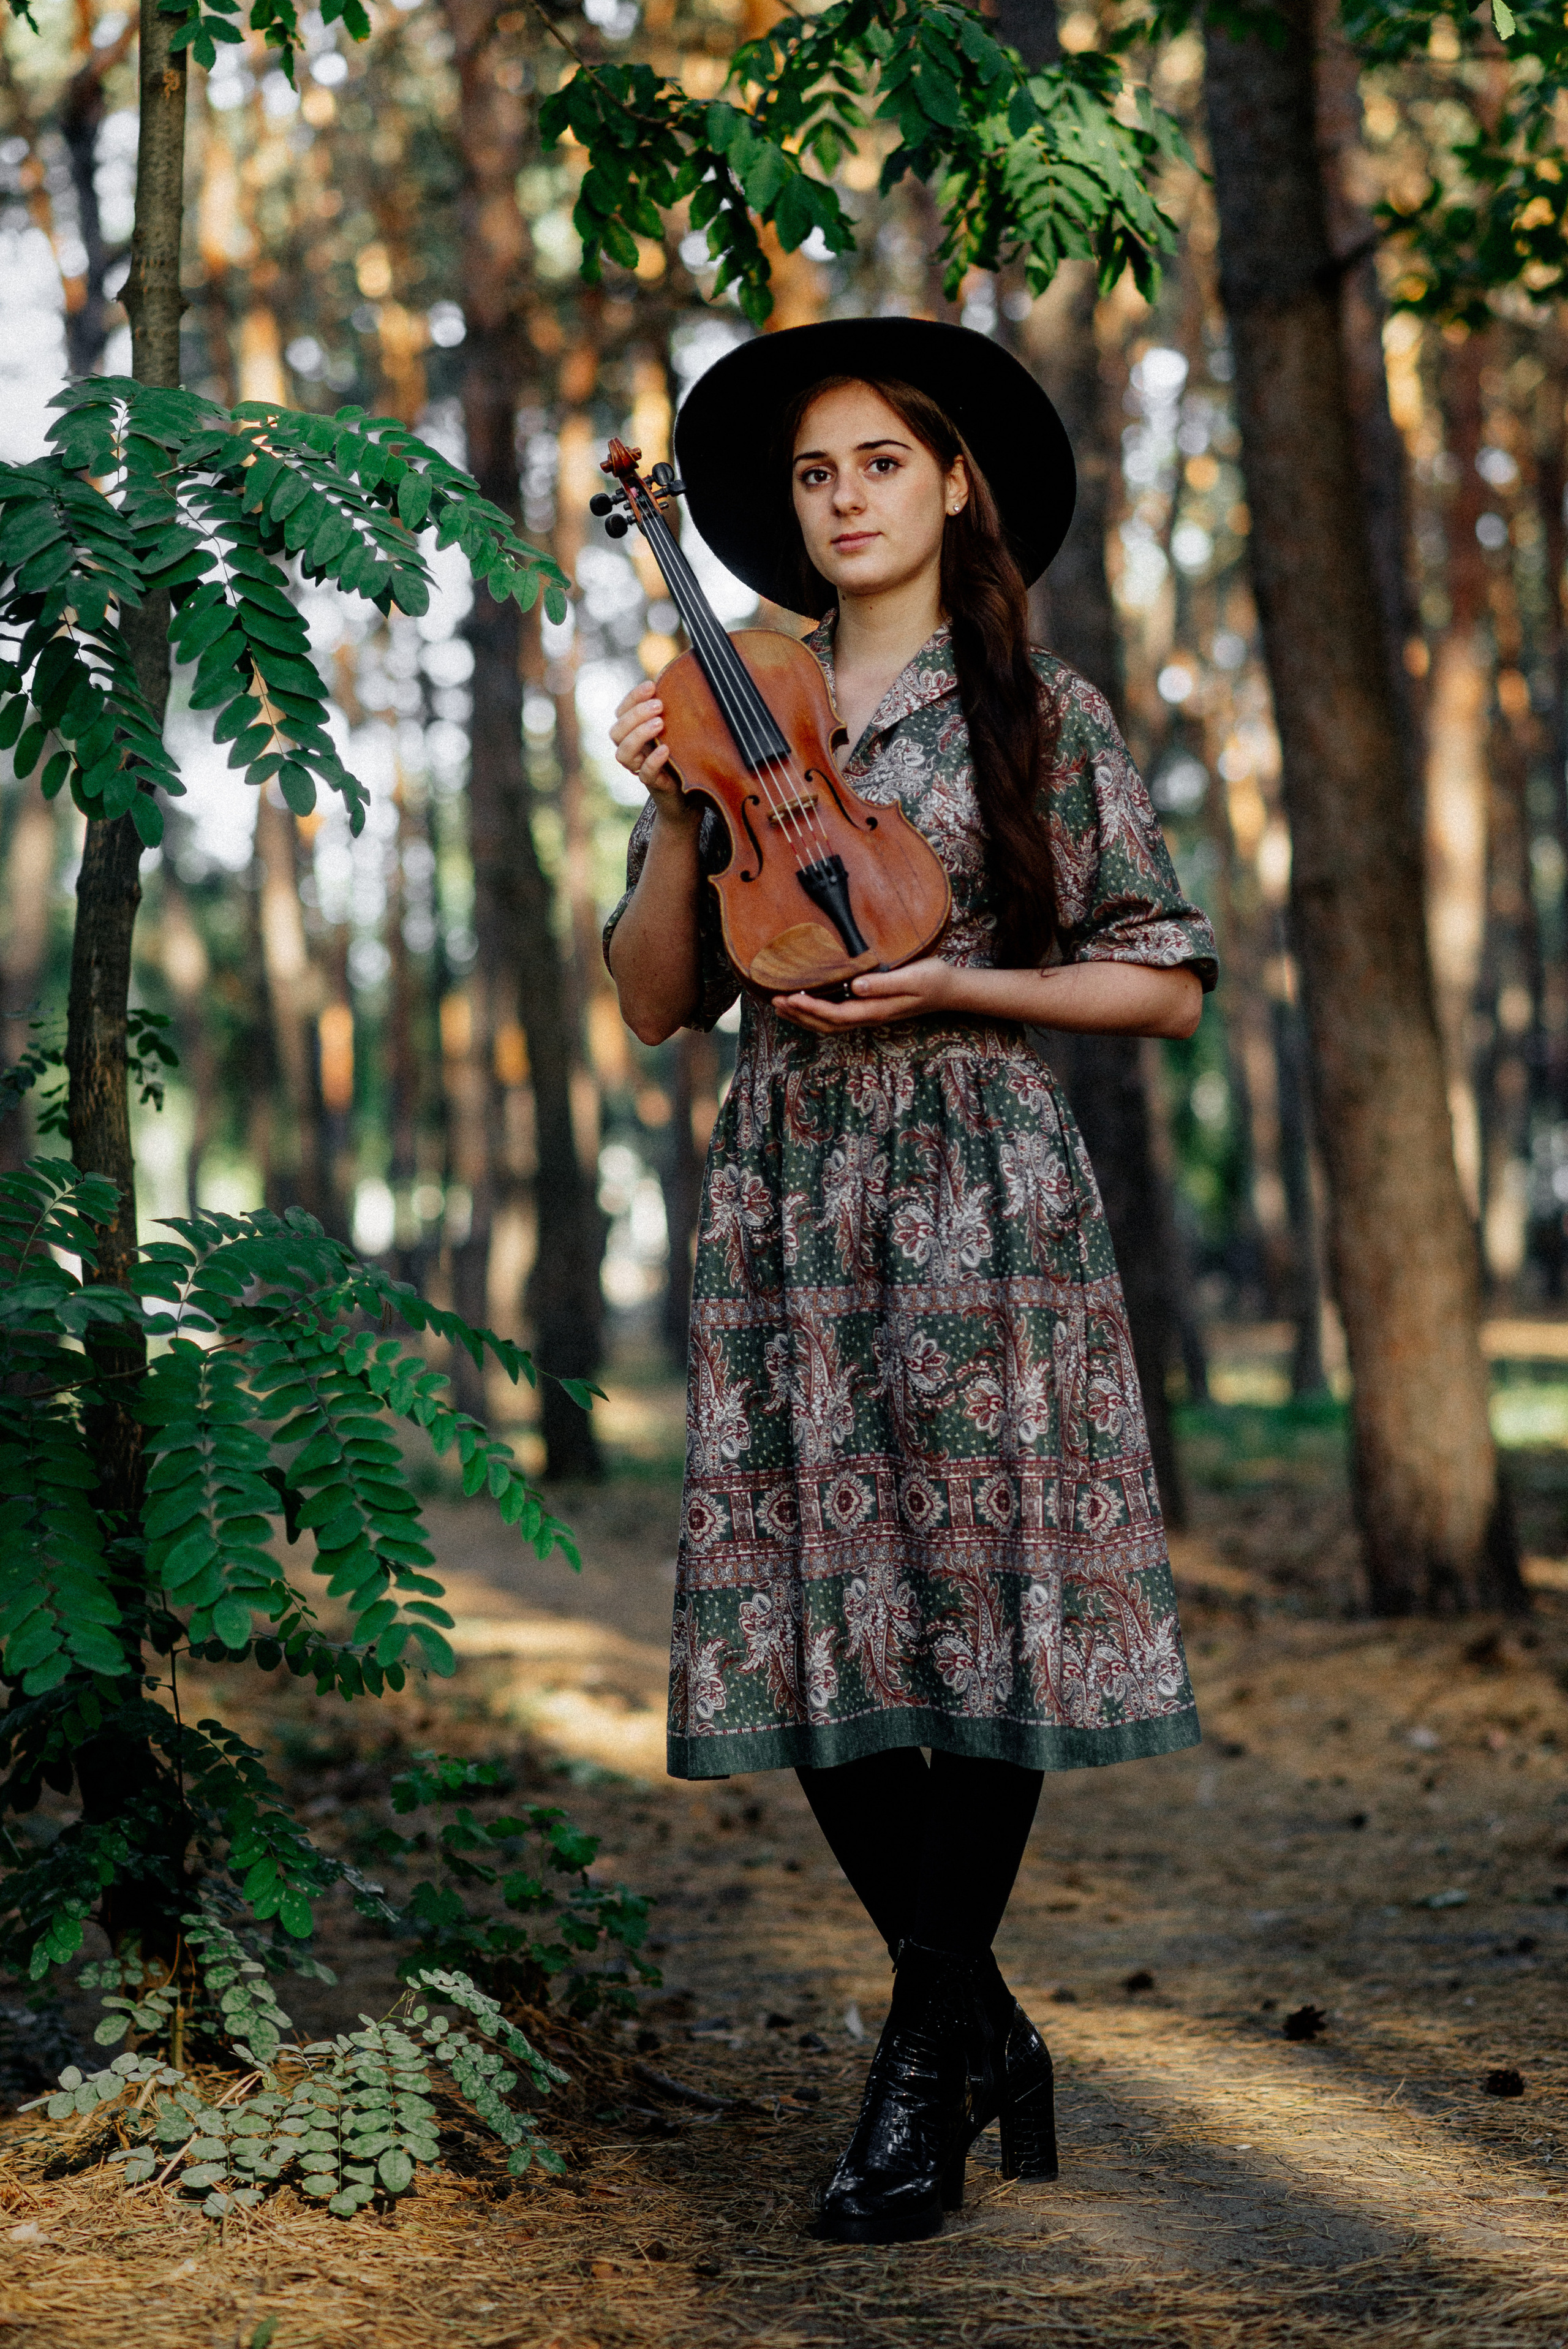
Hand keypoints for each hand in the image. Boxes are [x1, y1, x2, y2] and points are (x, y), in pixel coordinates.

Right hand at [609, 678, 696, 828]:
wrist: (691, 792)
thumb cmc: (683, 755)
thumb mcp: (677, 728)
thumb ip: (671, 710)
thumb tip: (680, 678)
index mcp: (633, 732)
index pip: (622, 711)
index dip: (633, 697)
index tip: (651, 685)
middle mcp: (632, 750)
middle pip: (617, 731)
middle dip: (635, 715)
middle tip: (658, 706)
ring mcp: (639, 768)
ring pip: (623, 753)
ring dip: (639, 735)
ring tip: (660, 723)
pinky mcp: (652, 784)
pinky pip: (645, 774)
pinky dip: (653, 760)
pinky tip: (666, 749)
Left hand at [772, 957, 963, 1034]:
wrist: (950, 989)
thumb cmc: (932, 980)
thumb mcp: (912, 978)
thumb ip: (884, 983)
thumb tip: (856, 986)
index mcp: (876, 1010)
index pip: (836, 1014)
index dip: (811, 1009)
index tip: (790, 998)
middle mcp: (870, 1016)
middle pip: (827, 1024)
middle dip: (800, 1015)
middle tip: (775, 1002)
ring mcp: (870, 1015)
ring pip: (830, 1024)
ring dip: (805, 1017)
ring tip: (783, 1006)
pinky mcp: (870, 1009)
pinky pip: (838, 1016)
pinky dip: (817, 1014)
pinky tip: (807, 1005)